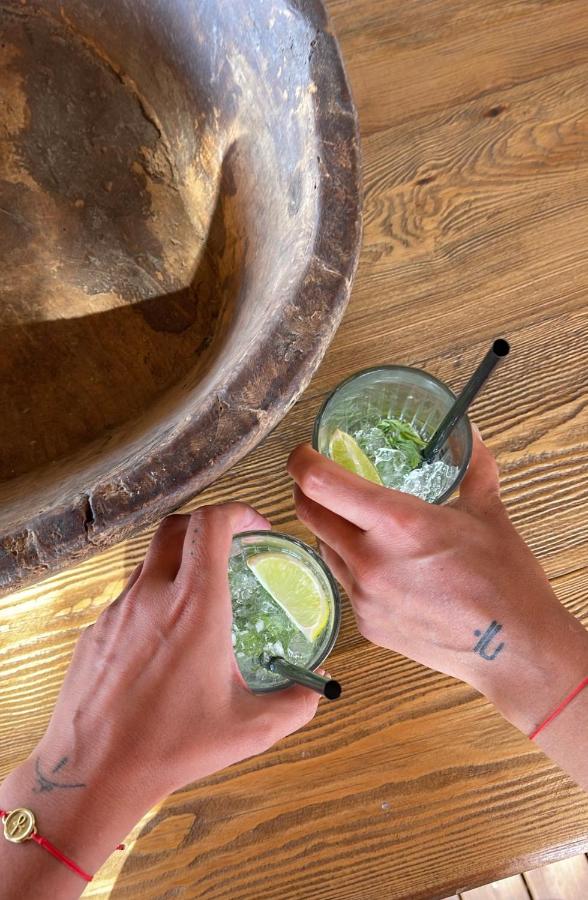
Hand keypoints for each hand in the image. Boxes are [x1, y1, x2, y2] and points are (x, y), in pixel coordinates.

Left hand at [0, 503, 317, 894]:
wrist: (94, 772)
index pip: (212, 524)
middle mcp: (154, 595)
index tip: (256, 524)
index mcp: (196, 606)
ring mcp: (119, 609)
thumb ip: (295, 703)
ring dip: (181, 559)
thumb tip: (318, 687)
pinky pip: (130, 594)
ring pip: (151, 559)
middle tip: (232, 543)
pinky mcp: (97, 629)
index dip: (238, 511)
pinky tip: (167, 635)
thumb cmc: (171, 747)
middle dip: (208, 522)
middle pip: (178, 525)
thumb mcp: (249, 729)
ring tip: (202, 591)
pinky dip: (155, 594)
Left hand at [288, 430, 587, 734]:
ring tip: (355, 523)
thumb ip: (472, 468)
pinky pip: (344, 584)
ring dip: (330, 530)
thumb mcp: (488, 513)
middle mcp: (370, 559)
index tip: (304, 452)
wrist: (514, 650)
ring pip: (324, 548)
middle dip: (308, 492)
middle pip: (309, 513)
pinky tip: (382, 566)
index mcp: (398, 523)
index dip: (302, 461)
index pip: (321, 483)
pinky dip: (353, 567)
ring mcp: (364, 596)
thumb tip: (470, 434)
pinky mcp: (367, 625)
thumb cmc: (504, 580)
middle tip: (319, 482)